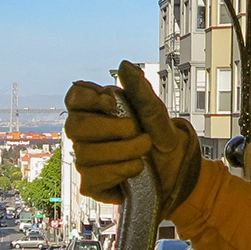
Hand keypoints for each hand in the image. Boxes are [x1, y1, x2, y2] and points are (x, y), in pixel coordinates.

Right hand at [64, 61, 202, 216]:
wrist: (175, 171)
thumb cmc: (160, 139)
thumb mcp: (155, 114)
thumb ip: (140, 91)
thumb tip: (125, 65)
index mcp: (98, 111)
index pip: (74, 97)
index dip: (88, 98)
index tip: (112, 102)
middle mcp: (86, 135)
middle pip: (74, 126)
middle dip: (110, 128)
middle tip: (136, 130)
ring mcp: (86, 159)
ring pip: (85, 154)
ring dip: (121, 151)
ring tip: (144, 150)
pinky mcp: (92, 184)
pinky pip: (92, 178)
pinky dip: (118, 172)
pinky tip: (135, 168)